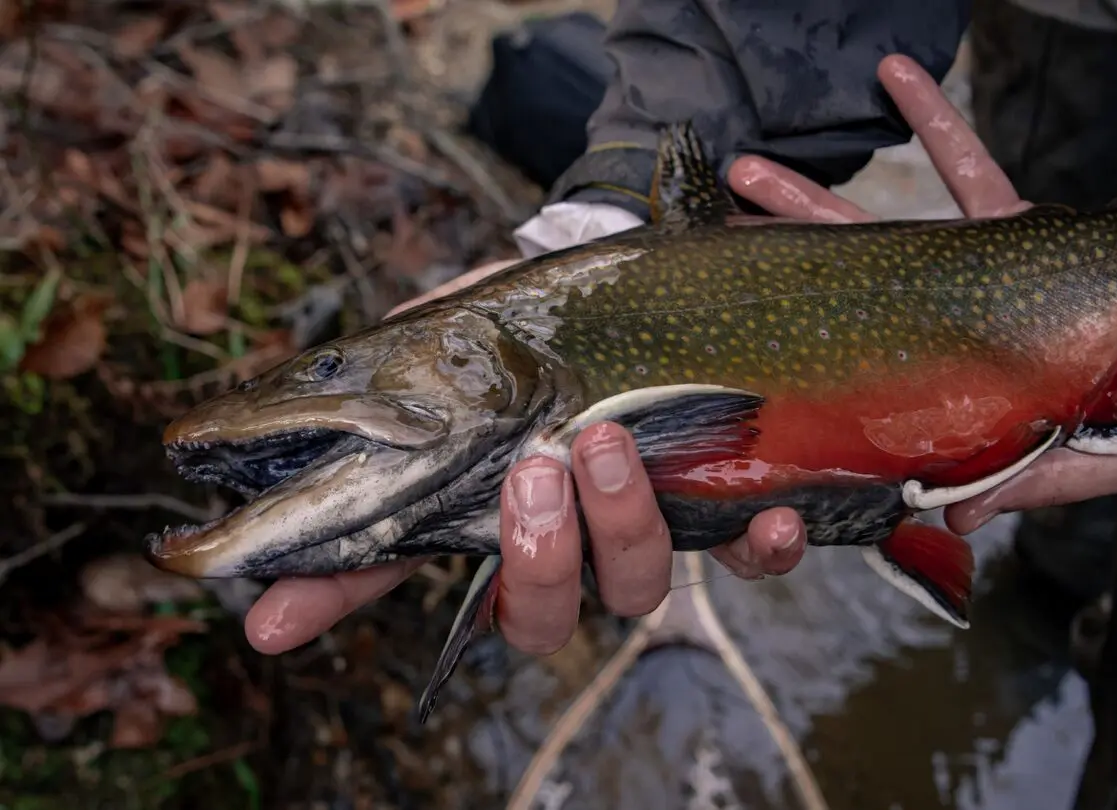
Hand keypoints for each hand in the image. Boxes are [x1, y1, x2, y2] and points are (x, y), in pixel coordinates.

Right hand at [243, 279, 807, 655]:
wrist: (655, 275)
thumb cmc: (551, 309)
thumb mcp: (477, 316)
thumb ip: (425, 349)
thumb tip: (353, 377)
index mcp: (483, 506)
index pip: (390, 571)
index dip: (329, 600)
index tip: (269, 621)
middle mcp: (564, 542)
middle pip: (536, 614)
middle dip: (534, 557)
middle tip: (532, 472)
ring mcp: (644, 536)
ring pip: (632, 591)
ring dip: (621, 530)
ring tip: (606, 443)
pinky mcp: (727, 512)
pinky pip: (747, 563)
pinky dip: (760, 548)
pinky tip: (768, 514)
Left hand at [721, 55, 1116, 535]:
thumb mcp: (1108, 463)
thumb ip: (1033, 476)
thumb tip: (952, 517)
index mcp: (967, 397)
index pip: (872, 393)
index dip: (810, 384)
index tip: (741, 370)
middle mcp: (955, 339)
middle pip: (845, 309)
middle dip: (777, 287)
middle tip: (707, 259)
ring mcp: (981, 280)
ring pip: (882, 238)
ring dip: (817, 203)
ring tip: (748, 169)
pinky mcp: (1024, 227)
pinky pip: (969, 167)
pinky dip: (933, 124)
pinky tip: (895, 76)